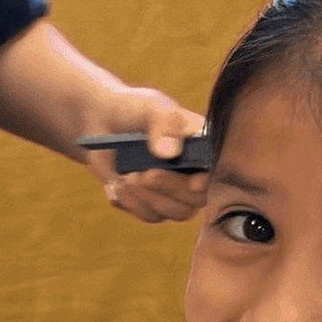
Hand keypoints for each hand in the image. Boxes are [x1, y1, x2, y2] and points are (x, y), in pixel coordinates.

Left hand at [82, 88, 206, 222]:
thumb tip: (169, 153)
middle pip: (198, 200)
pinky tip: (117, 184)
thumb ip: (164, 122)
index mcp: (204, 147)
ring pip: (175, 212)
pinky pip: (148, 215)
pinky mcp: (150, 202)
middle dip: (171, 189)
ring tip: (127, 176)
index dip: (208, 182)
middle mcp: (195, 172)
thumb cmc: (135, 109)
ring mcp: (173, 190)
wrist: (104, 122)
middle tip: (145, 174)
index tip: (192, 182)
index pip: (217, 172)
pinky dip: (131, 203)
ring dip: (149, 198)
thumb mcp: (151, 106)